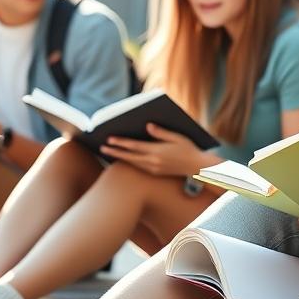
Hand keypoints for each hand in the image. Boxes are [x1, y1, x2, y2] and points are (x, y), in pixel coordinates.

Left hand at [99, 123, 213, 176]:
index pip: (134, 146)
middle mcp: (153, 162)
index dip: (121, 143)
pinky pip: (138, 167)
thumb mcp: (177, 137)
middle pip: (129, 157)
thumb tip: (148, 126)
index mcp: (157, 152)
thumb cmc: (188, 149)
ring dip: (120, 157)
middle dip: (115, 152)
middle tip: (101, 148)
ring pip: (132, 163)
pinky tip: (124, 158)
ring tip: (109, 153)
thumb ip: (161, 132)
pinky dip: (129, 162)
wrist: (197, 167)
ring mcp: (154, 169)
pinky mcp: (156, 173)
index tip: (109, 139)